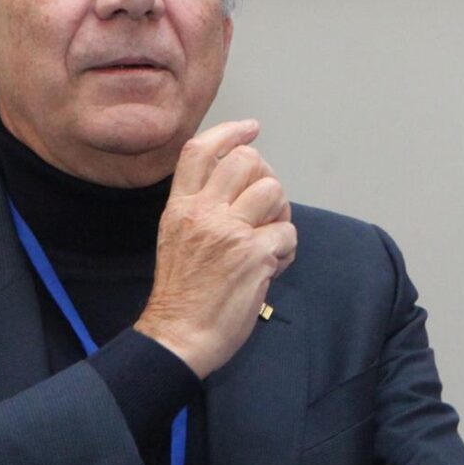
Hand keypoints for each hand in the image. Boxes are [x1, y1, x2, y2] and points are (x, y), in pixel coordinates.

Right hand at [133, 121, 295, 378]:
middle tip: (266, 208)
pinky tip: (270, 268)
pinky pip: (288, 235)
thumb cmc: (182, 295)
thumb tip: (240, 186)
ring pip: (274, 192)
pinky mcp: (253, 254)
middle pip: (247, 162)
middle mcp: (202, 213)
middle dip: (267, 178)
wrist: (178, 336)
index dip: (229, 132)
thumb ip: (201, 209)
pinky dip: (286, 251)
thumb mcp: (176, 239)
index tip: (251, 128)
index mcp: (180, 208)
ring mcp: (228, 232)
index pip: (200, 151)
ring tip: (267, 241)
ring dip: (280, 215)